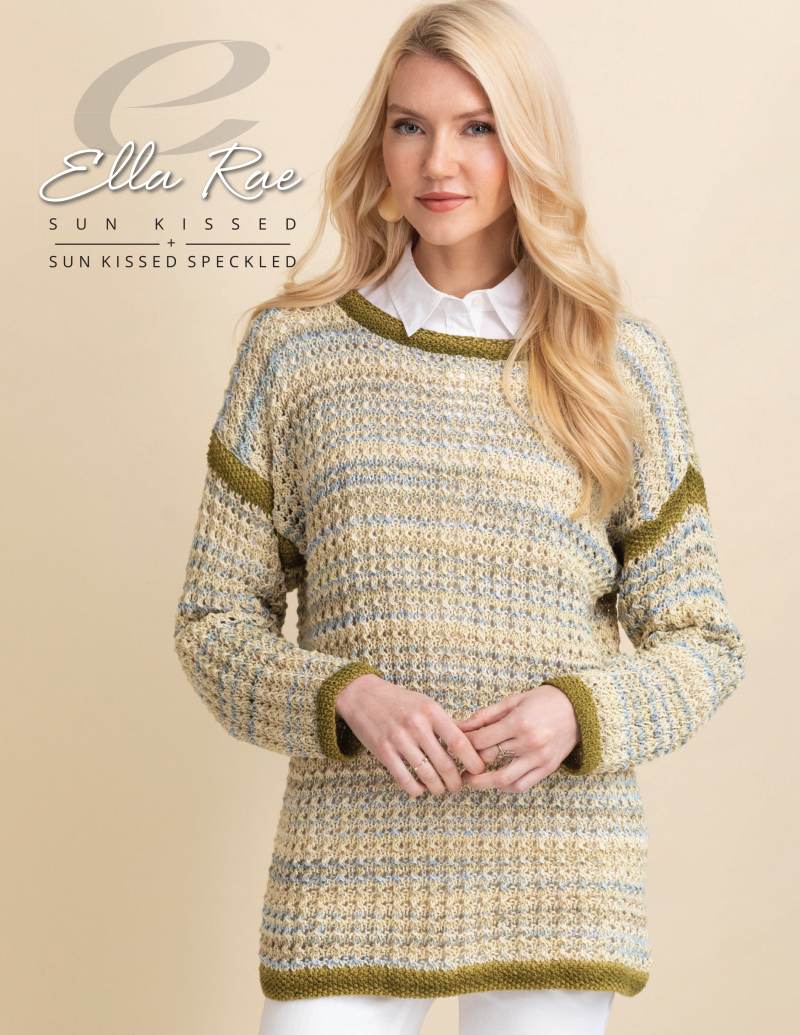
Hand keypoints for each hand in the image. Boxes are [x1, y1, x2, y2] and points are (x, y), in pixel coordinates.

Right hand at [336, 675, 486, 797]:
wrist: (361, 695)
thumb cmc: (399, 701)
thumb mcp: (425, 703)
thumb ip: (444, 723)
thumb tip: (469, 745)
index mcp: (431, 711)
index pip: (459, 742)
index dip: (472, 761)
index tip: (478, 770)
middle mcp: (416, 725)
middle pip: (445, 764)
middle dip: (456, 782)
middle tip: (458, 786)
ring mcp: (398, 739)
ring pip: (427, 775)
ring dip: (438, 788)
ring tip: (441, 789)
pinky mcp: (383, 752)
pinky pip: (405, 780)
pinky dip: (417, 790)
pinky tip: (421, 788)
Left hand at [453, 684, 579, 792]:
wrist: (579, 710)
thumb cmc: (543, 701)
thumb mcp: (513, 701)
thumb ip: (486, 715)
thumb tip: (460, 725)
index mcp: (518, 722)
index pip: (481, 740)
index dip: (463, 744)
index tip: (453, 745)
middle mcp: (529, 743)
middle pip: (489, 759)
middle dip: (469, 762)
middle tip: (456, 764)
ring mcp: (539, 758)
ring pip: (504, 779)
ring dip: (483, 783)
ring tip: (470, 781)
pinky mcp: (547, 769)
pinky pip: (522, 785)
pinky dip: (506, 787)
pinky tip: (496, 782)